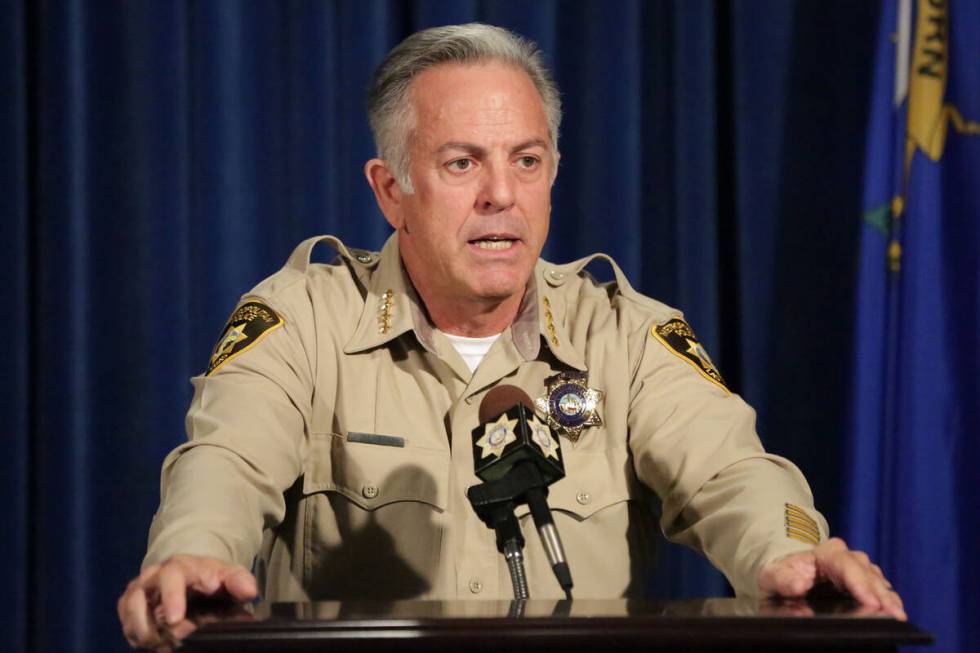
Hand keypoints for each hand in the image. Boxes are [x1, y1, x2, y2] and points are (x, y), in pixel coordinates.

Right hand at [117, 554, 257, 649]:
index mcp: (181, 566)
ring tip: (160, 644)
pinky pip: (125, 621)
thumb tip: (249, 591)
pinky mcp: (129, 603)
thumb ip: (240, 581)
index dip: (171, 597)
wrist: (196, 578)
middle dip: (148, 622)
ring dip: (141, 631)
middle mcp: (154, 575)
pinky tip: (153, 643)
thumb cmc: (214, 579)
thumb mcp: (230, 576)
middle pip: (139, 595)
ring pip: (128, 610)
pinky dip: (135, 635)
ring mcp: (139, 589)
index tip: (176, 619)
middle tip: (164, 641)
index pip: (171, 576)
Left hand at [757, 537, 905, 620]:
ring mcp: (858, 571)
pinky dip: (889, 601)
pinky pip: (881, 590)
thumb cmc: (780, 576)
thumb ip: (783, 579)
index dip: (858, 582)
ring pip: (877, 581)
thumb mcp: (772, 576)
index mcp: (823, 553)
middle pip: (867, 573)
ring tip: (897, 615)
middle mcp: (845, 558)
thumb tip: (799, 584)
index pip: (844, 563)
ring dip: (888, 598)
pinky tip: (895, 613)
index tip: (869, 601)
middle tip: (892, 614)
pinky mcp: (864, 585)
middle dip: (880, 594)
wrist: (785, 579)